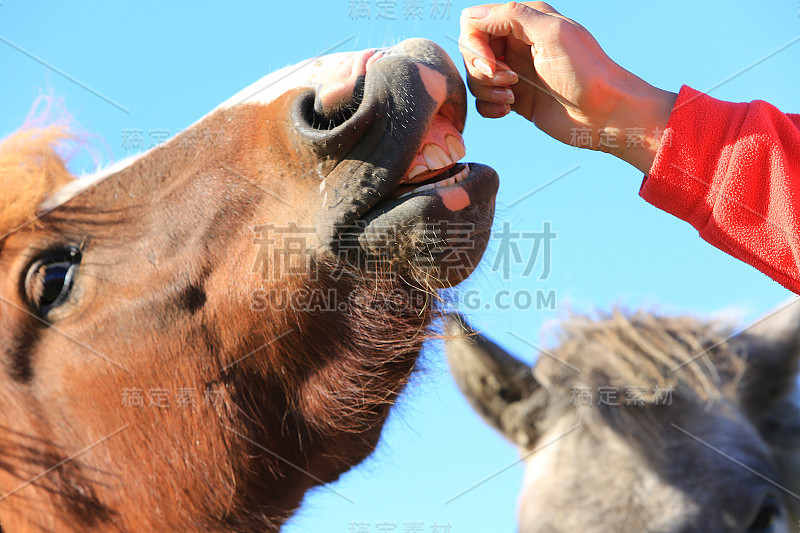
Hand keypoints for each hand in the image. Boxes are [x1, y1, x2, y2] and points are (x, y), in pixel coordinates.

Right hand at [459, 2, 676, 172]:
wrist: (604, 114)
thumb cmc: (585, 72)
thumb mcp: (551, 33)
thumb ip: (511, 16)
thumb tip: (470, 16)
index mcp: (524, 20)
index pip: (474, 22)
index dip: (475, 44)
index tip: (492, 64)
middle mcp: (516, 43)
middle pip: (470, 50)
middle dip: (480, 69)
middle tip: (508, 81)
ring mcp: (514, 71)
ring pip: (475, 77)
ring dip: (487, 89)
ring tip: (512, 97)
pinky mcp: (514, 98)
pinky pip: (483, 100)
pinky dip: (490, 106)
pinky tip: (509, 110)